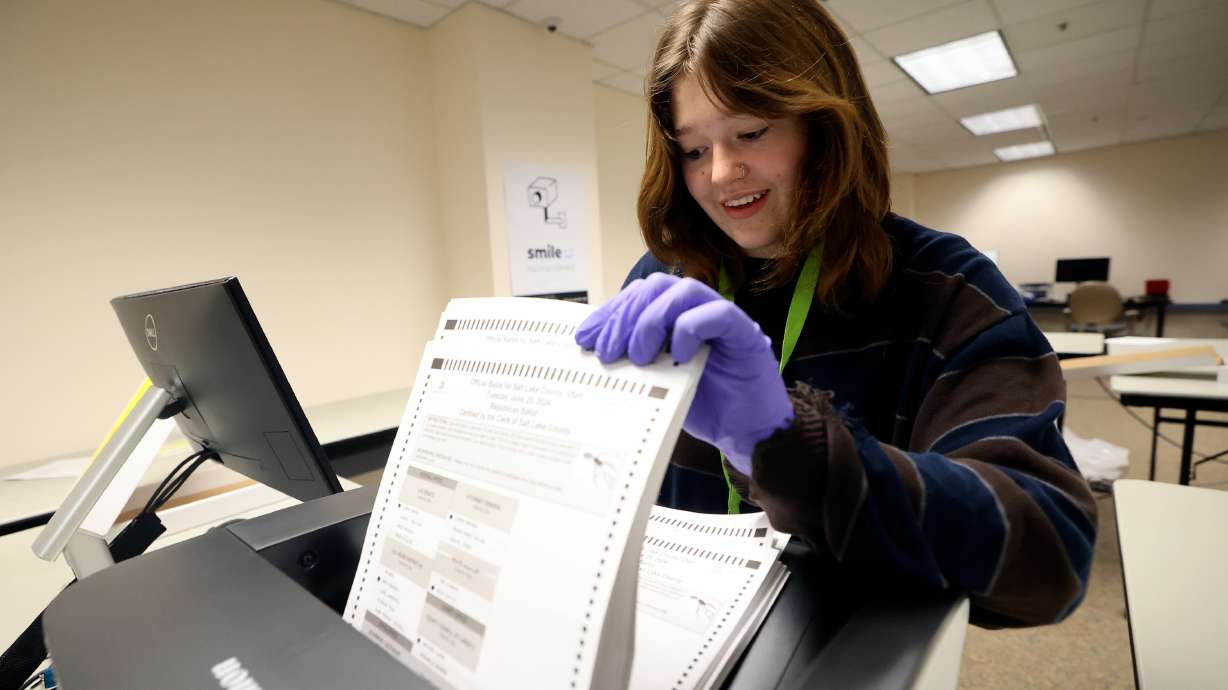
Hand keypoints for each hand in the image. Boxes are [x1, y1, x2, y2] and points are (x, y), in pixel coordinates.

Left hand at [576, 274, 792, 473]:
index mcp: (676, 318)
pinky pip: (718, 314)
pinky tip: (677, 356)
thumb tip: (594, 354)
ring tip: (638, 356)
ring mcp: (723, 320)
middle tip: (607, 352)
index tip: (584, 338)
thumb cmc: (705, 408)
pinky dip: (691, 328)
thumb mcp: (658, 383)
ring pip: (684, 291)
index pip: (639, 296)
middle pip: (656, 287)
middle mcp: (699, 311)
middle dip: (625, 316)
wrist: (747, 436)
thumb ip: (636, 362)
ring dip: (652, 320)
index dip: (609, 312)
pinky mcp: (746, 335)